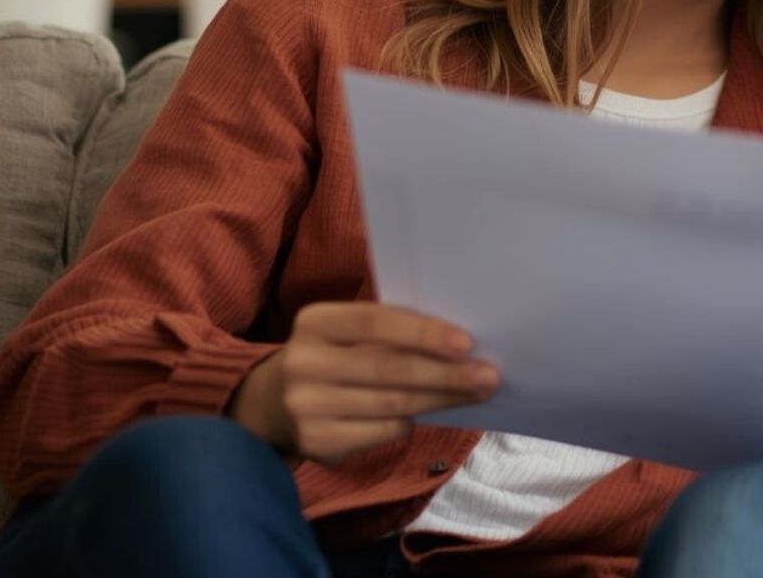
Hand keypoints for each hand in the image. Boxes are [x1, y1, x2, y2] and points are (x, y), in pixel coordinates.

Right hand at [229, 302, 498, 465]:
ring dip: (441, 399)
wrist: (273, 402)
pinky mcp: (317, 441)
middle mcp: (304, 362)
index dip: (423, 333)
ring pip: (392, 404)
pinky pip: (382, 431)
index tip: (467, 342)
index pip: (375, 323)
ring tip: (477, 392)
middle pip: (389, 369)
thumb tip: (459, 344)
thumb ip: (388, 330)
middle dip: (445, 374)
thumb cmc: (334, 356)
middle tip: (488, 376)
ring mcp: (306, 405)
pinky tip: (434, 412)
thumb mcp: (345, 332)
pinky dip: (412, 421)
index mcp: (315, 322)